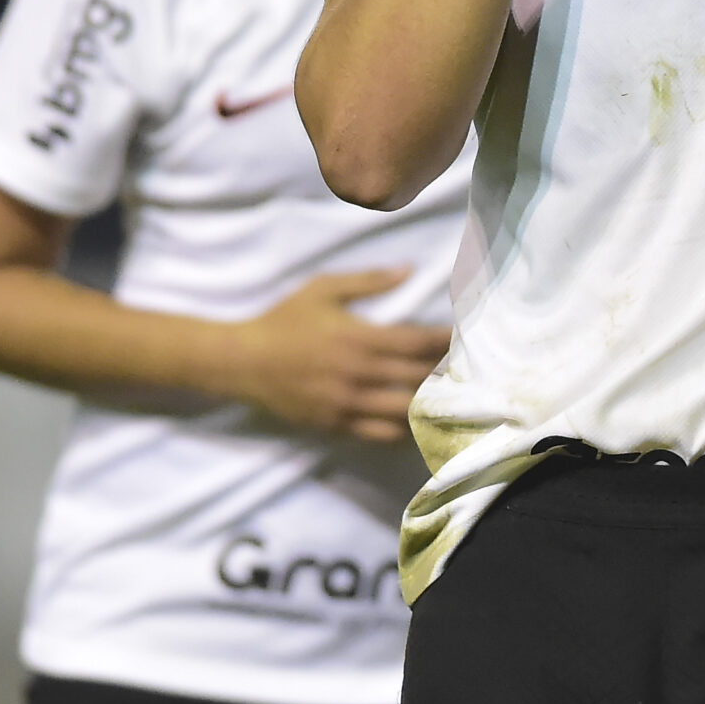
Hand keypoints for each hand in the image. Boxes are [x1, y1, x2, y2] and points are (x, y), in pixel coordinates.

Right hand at [226, 268, 450, 443]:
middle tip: (464, 367)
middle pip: (417, 378)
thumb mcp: (323, 289)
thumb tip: (409, 270)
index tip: (463, 337)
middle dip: (444, 372)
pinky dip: (401, 428)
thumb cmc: (284, 320)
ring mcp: (346, 405)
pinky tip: (414, 419)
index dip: (444, 341)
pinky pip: (378, 433)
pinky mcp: (334, 425)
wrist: (240, 361)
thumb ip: (368, 281)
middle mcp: (358, 375)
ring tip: (445, 395)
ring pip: (403, 411)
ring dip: (427, 403)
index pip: (417, 342)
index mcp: (359, 339)